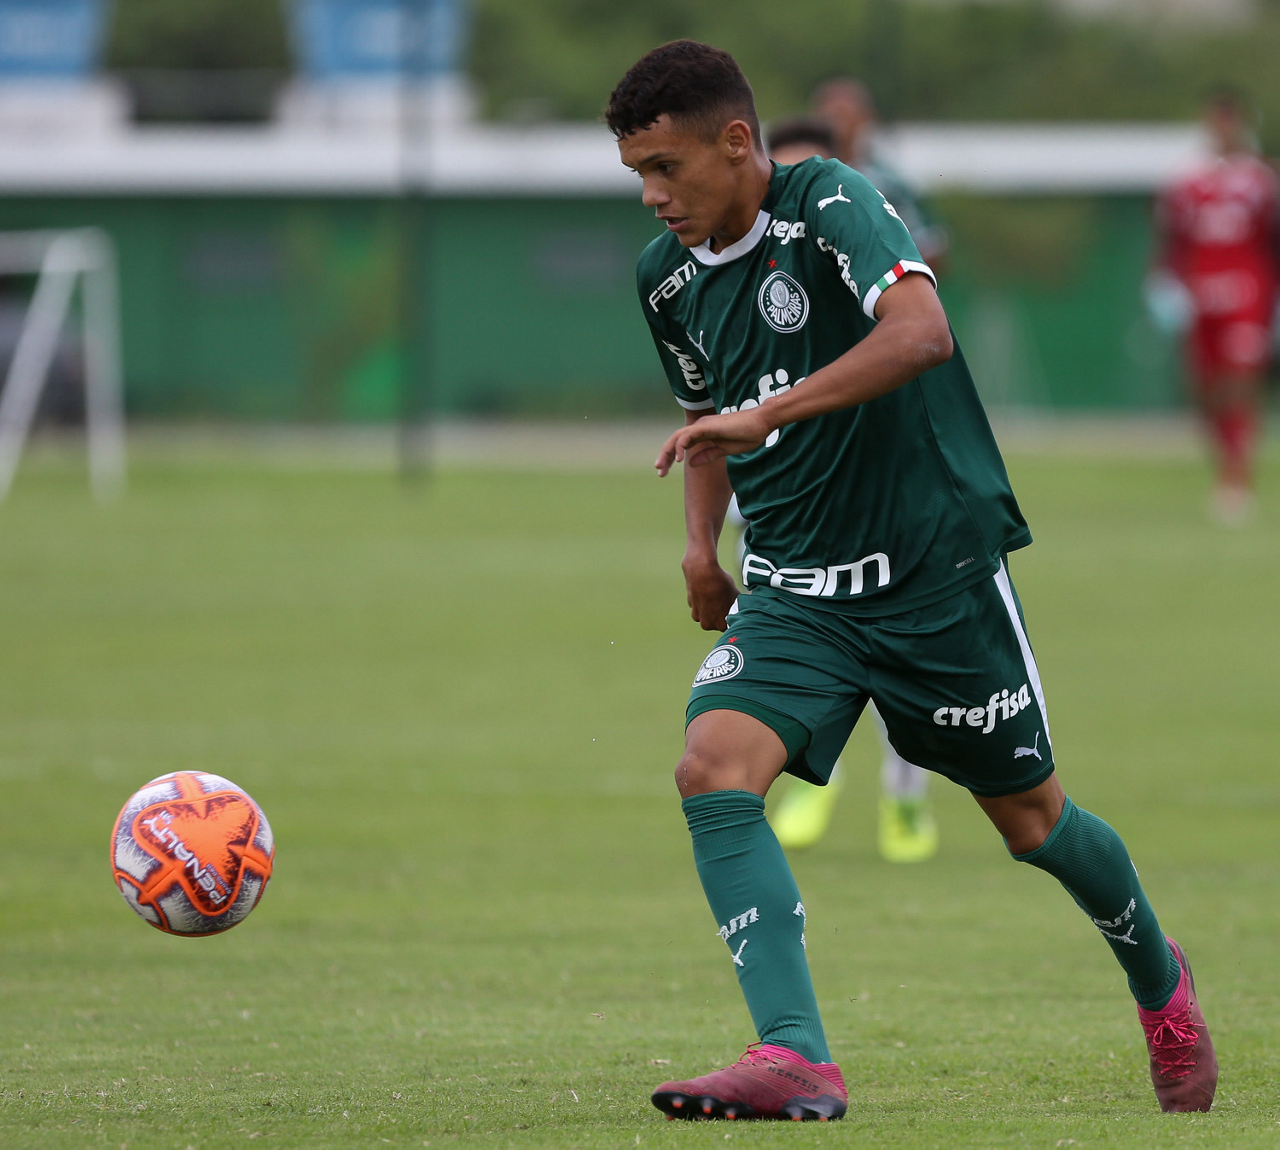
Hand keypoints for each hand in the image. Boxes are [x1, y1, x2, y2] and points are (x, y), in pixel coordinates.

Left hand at [655, 407, 773, 476]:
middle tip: (658, 472)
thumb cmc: (747, 435)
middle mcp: (700, 427)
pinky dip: (680, 446)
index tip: (664, 472)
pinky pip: (688, 435)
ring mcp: (703, 425)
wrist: (761, 423)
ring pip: (677, 437)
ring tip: (662, 467)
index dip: (670, 457)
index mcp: (704, 433)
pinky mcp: (707, 426)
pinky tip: (677, 459)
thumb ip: (707, 455)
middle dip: (664, 456)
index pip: (681, 444)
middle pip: (675, 440)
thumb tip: (690, 463)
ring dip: (667, 452)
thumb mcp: (724, 450)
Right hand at [682, 555, 738, 631]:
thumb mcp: (735, 595)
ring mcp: (696, 614)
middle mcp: (706, 623)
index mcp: (719, 625)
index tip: (736, 610)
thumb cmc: (720, 584)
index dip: (734, 618)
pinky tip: (708, 590)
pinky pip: (699, 605)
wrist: (701, 571)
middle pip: (717, 622)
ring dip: (711, 608)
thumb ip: (737, 605)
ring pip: (707, 614)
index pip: (729, 627)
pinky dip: (704, 600)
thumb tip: (740, 607)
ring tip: (717, 594)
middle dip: (721, 614)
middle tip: (726, 602)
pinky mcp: (690, 604)